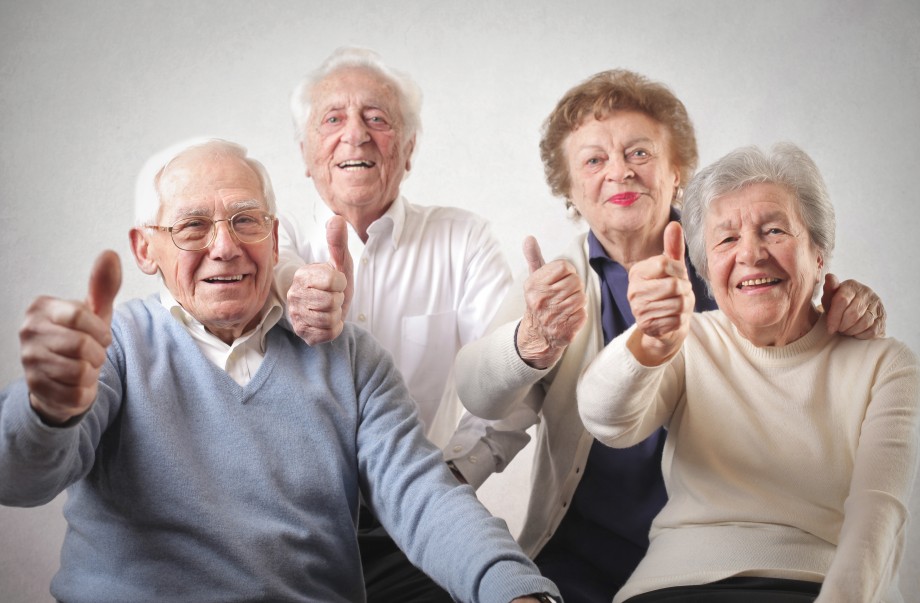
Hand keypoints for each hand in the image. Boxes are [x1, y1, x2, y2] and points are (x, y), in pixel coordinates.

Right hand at [19, 250, 121, 424]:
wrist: (63, 375)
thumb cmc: (80, 337)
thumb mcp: (95, 311)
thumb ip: (103, 285)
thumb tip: (110, 254)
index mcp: (40, 308)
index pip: (79, 315)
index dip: (100, 329)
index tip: (101, 335)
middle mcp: (27, 331)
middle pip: (81, 345)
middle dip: (97, 353)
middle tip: (92, 353)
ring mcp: (28, 360)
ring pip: (80, 371)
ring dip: (91, 372)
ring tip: (83, 366)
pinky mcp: (35, 388)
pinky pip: (76, 393)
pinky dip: (84, 390)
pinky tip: (75, 382)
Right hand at [287, 216, 353, 344]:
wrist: (333, 309)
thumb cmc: (336, 285)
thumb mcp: (340, 263)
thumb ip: (338, 242)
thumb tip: (337, 218)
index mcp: (302, 274)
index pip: (333, 281)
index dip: (341, 283)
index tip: (336, 283)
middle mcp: (294, 294)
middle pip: (331, 301)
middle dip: (339, 300)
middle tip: (334, 298)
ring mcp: (295, 314)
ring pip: (329, 318)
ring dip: (337, 314)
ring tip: (331, 309)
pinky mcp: (302, 333)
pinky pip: (328, 333)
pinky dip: (335, 329)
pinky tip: (328, 322)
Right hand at [516, 236, 586, 368]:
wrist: (537, 334)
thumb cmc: (540, 301)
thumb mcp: (534, 279)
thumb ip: (534, 258)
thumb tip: (529, 238)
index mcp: (534, 285)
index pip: (563, 267)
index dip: (567, 271)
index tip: (562, 279)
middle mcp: (541, 301)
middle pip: (575, 281)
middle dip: (574, 286)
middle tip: (566, 293)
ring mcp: (552, 317)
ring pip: (581, 297)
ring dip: (578, 300)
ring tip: (567, 304)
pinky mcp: (564, 330)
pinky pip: (583, 313)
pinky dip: (579, 314)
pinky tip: (569, 316)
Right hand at [626, 222, 694, 364]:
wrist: (662, 323)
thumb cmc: (668, 291)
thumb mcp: (672, 268)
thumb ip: (672, 247)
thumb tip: (674, 224)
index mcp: (637, 272)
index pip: (664, 263)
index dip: (679, 269)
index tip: (679, 275)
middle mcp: (633, 291)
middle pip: (673, 285)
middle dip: (685, 289)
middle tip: (681, 292)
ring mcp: (639, 310)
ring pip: (678, 303)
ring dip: (685, 305)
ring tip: (678, 304)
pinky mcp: (648, 327)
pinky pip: (676, 320)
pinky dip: (681, 319)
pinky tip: (674, 317)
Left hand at [820, 273, 885, 338]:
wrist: (854, 311)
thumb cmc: (838, 304)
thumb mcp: (830, 297)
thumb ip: (829, 288)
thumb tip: (829, 277)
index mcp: (852, 286)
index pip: (842, 301)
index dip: (834, 317)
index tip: (830, 329)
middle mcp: (867, 292)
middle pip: (853, 314)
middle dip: (842, 326)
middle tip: (838, 329)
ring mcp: (877, 304)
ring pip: (864, 323)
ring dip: (851, 331)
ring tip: (845, 331)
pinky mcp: (883, 316)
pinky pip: (873, 330)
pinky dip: (861, 335)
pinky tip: (855, 333)